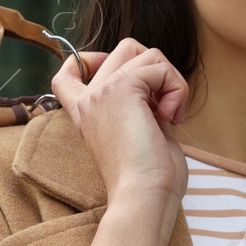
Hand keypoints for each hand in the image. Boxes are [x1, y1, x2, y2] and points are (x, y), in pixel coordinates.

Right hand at [50, 37, 189, 209]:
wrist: (143, 196)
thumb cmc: (149, 178)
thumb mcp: (138, 133)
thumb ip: (140, 106)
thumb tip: (160, 82)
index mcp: (86, 113)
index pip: (69, 71)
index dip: (94, 59)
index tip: (126, 79)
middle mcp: (88, 99)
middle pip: (125, 48)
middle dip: (157, 69)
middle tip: (165, 106)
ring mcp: (101, 91)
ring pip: (147, 53)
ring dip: (172, 80)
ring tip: (171, 114)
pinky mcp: (121, 88)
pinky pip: (160, 68)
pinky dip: (177, 89)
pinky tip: (171, 118)